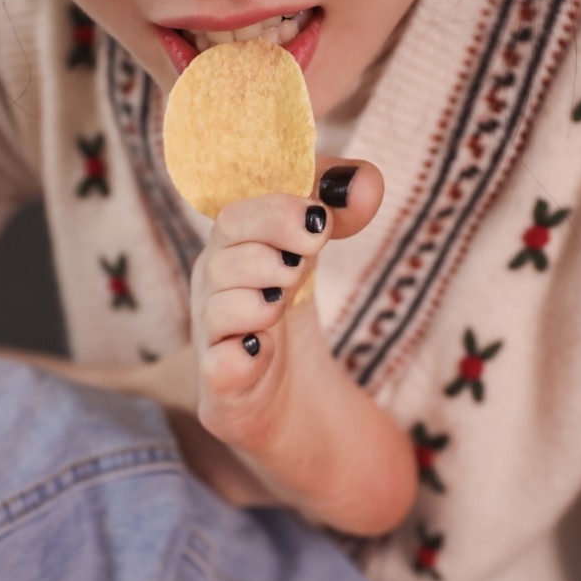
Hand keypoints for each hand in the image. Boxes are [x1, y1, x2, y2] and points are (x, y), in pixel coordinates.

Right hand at [190, 158, 384, 503]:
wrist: (289, 401)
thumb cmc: (288, 312)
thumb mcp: (311, 253)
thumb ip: (340, 208)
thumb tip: (366, 179)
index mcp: (232, 250)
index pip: (236, 211)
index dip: (277, 208)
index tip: (321, 219)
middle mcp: (214, 290)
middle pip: (222, 250)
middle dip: (272, 243)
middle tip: (308, 258)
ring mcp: (213, 340)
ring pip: (217, 306)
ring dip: (260, 297)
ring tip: (283, 301)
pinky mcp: (222, 389)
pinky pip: (218, 367)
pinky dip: (240, 355)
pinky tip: (262, 350)